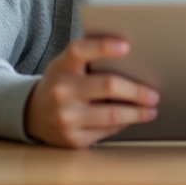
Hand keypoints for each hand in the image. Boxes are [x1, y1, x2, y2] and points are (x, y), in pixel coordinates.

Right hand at [24, 37, 159, 147]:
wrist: (32, 114)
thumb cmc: (61, 83)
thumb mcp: (66, 66)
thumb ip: (90, 59)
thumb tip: (133, 60)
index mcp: (61, 67)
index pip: (80, 50)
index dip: (104, 46)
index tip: (127, 45)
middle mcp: (61, 91)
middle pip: (108, 85)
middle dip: (137, 90)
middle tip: (153, 93)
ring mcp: (66, 118)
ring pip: (113, 115)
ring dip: (137, 112)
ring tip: (151, 108)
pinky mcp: (73, 139)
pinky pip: (107, 130)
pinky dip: (123, 123)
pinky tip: (131, 118)